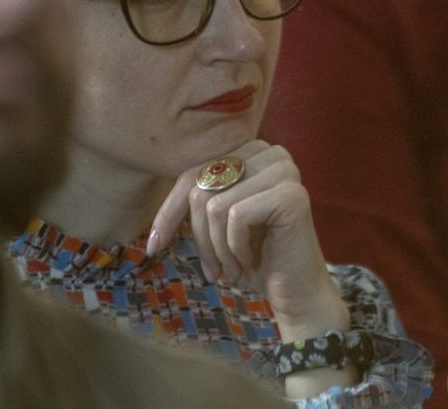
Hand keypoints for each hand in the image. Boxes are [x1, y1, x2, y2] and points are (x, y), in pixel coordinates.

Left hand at [146, 140, 346, 330]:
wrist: (296, 294)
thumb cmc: (253, 260)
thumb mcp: (215, 226)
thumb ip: (193, 202)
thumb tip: (151, 218)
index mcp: (250, 153)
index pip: (193, 175)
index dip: (168, 213)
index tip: (153, 248)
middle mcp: (269, 153)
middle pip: (201, 188)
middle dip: (200, 238)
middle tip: (216, 271)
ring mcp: (284, 170)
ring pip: (215, 204)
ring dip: (218, 248)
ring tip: (234, 268)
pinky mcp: (291, 194)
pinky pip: (235, 217)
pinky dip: (235, 248)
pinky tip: (251, 261)